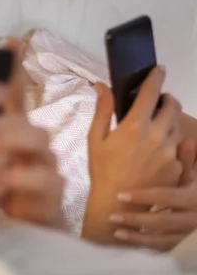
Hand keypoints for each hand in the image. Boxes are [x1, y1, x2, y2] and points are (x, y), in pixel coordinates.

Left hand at [0, 45, 63, 227]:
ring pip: (39, 140)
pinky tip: (0, 177)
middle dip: (1, 118)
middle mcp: (30, 139)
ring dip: (11, 140)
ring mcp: (44, 162)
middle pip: (25, 117)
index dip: (11, 69)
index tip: (7, 43)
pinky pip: (44, 179)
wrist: (12, 226)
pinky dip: (21, 177)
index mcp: (10, 128)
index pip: (12, 94)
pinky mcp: (52, 189)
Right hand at [83, 66, 183, 242]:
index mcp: (135, 126)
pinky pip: (178, 148)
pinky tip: (156, 151)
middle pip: (172, 107)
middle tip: (158, 101)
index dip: (156, 77)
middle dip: (167, 99)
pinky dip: (170, 143)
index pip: (151, 92)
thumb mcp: (95, 138)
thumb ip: (102, 109)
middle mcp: (158, 136)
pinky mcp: (178, 167)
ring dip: (169, 120)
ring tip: (155, 126)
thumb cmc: (101, 170)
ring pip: (177, 126)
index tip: (159, 69)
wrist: (117, 205)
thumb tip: (101, 85)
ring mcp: (171, 152)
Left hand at [109, 138, 196, 250]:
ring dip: (136, 233)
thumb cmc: (192, 192)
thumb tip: (186, 140)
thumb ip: (185, 161)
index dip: (144, 196)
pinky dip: (141, 242)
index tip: (120, 195)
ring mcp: (186, 234)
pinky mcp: (180, 245)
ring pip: (161, 237)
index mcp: (192, 197)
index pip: (166, 197)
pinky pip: (160, 247)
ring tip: (114, 227)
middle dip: (135, 218)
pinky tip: (122, 236)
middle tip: (111, 216)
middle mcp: (192, 218)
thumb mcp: (191, 178)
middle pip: (162, 220)